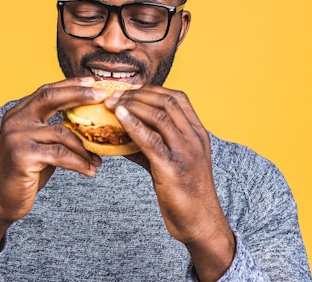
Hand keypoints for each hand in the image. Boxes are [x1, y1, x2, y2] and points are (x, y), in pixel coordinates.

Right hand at [0, 77, 105, 250]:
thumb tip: (88, 122)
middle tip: (103, 96)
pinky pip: (60, 155)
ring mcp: (17, 137)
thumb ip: (55, 130)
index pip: (47, 90)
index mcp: (18, 113)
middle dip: (80, 95)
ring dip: (85, 147)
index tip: (93, 81)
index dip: (71, 84)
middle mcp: (15, 120)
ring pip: (62, 132)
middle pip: (51, 97)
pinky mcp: (22, 156)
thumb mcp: (39, 145)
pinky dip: (79, 163)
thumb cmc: (24, 173)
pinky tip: (90, 171)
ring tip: (98, 159)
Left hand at [106, 85, 234, 281]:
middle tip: (114, 95)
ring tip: (112, 104)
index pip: (178, 98)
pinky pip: (151, 140)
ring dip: (132, 105)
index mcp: (198, 133)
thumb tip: (121, 131)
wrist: (199, 222)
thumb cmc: (184, 192)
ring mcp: (186, 152)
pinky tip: (119, 117)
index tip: (129, 89)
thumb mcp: (171, 161)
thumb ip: (149, 145)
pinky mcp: (173, 169)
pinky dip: (133, 125)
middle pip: (166, 101)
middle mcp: (195, 138)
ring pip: (159, 116)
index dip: (151, 89)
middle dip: (137, 94)